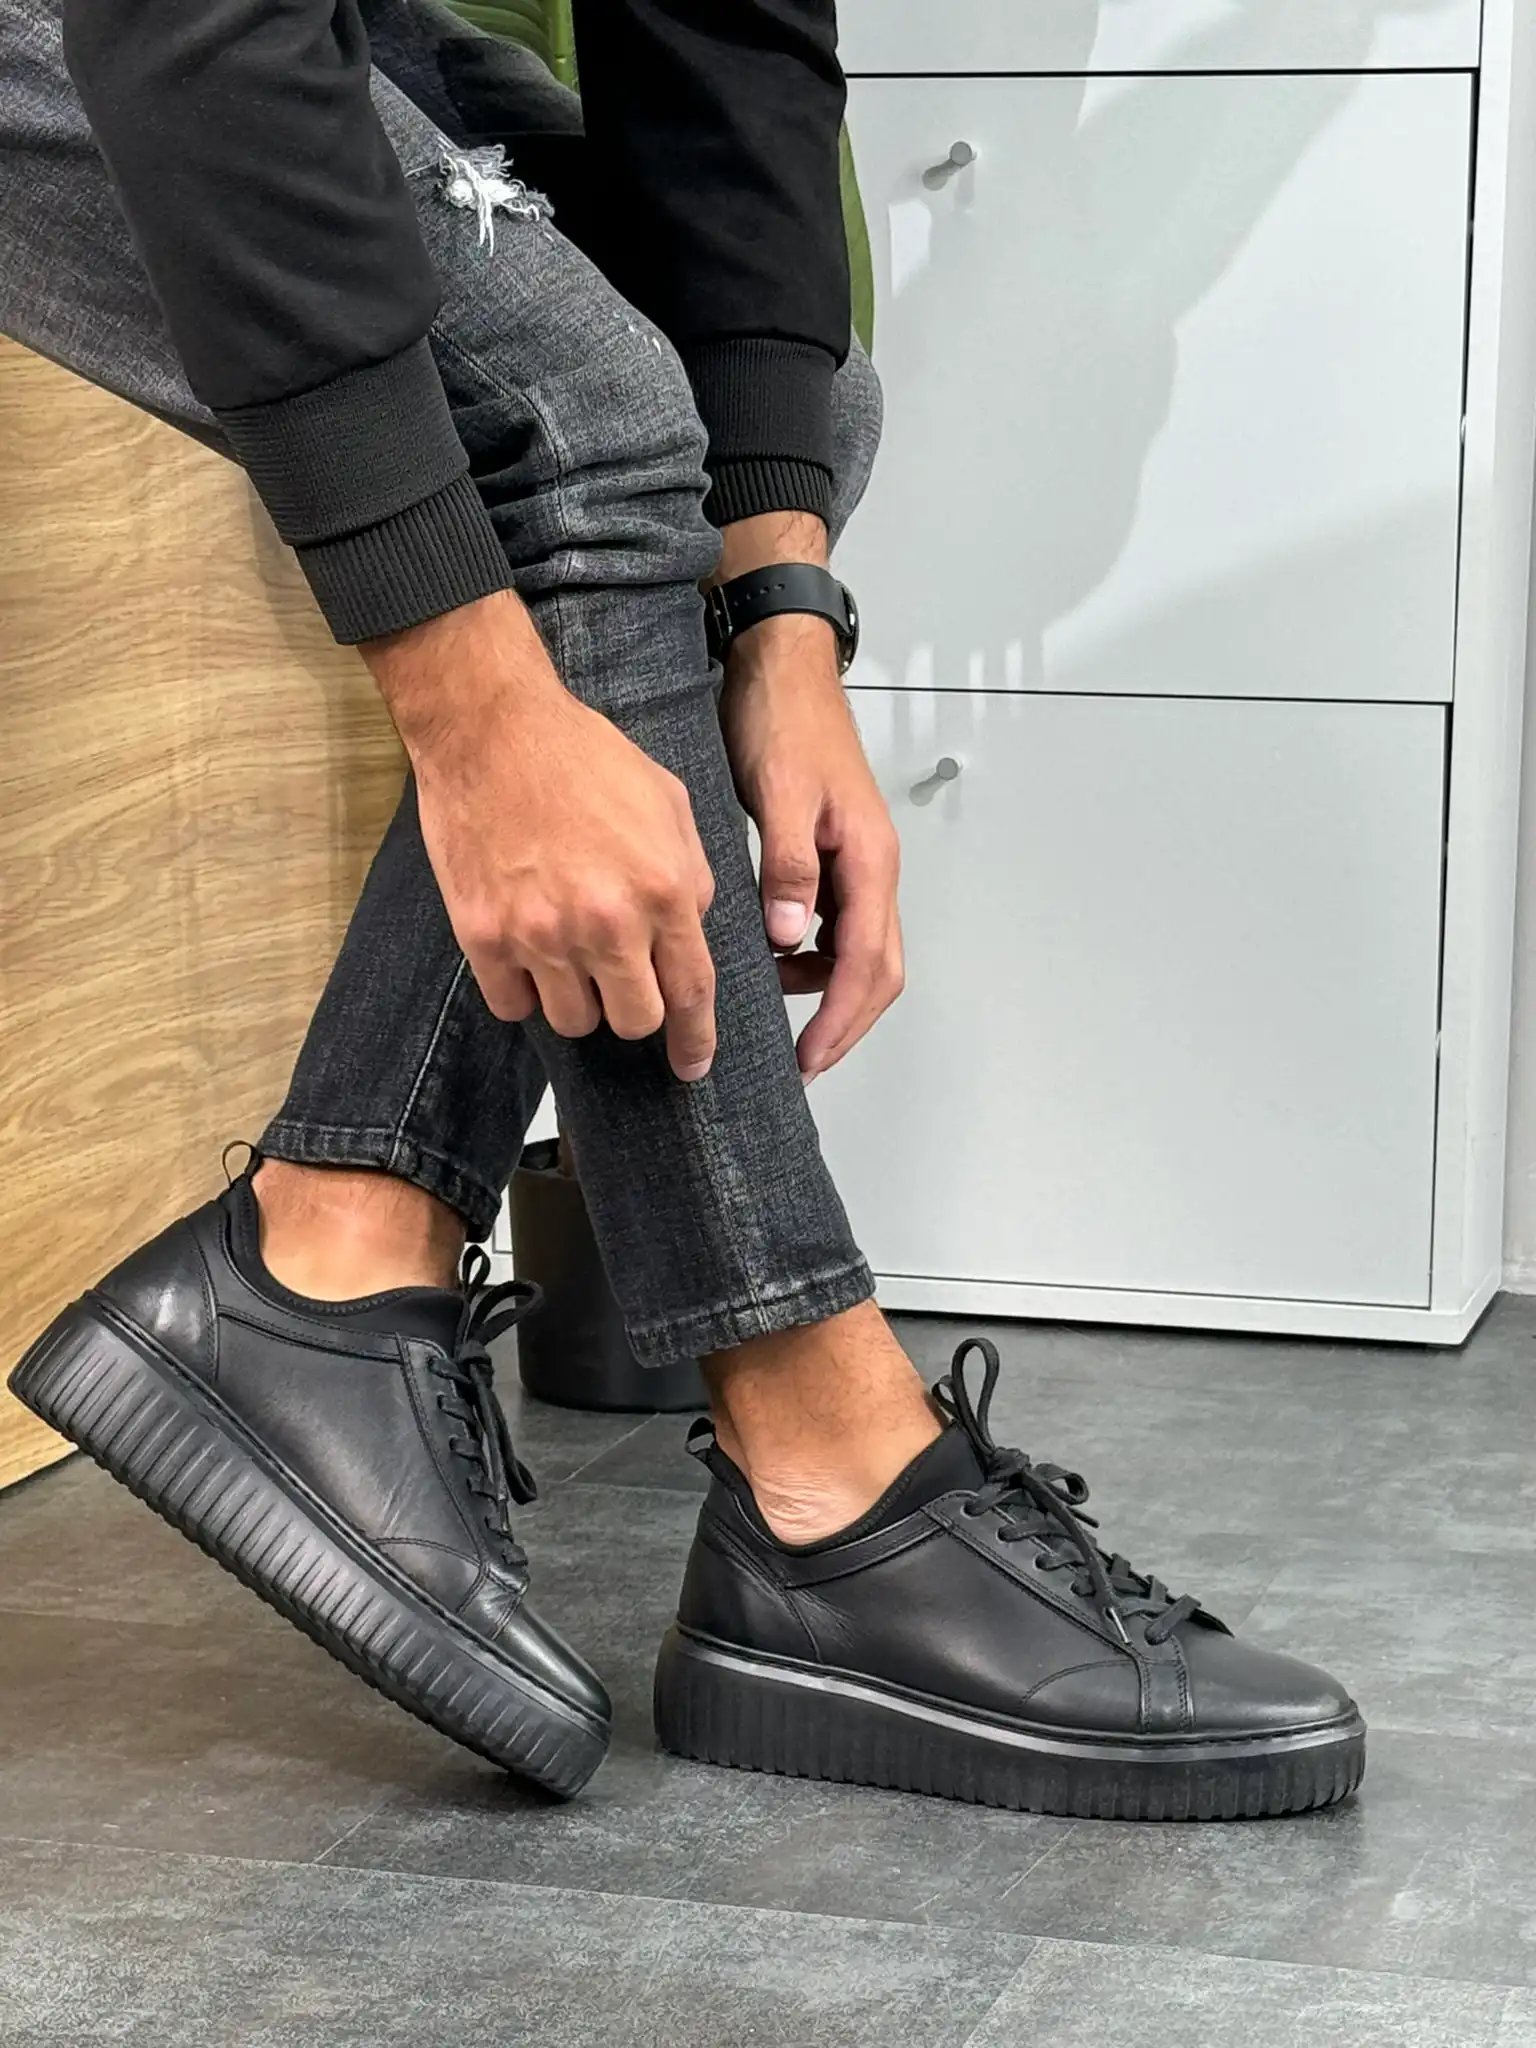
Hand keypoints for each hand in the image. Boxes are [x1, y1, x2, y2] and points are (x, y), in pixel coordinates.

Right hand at [362, 590, 716, 1080]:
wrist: (491, 727)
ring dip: (578, 998)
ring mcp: (540, 935)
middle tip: (619, 977)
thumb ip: (691, 877)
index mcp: (663, 891)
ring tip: (568, 951)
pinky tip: (525, 952)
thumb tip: (692, 932)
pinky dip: (523, 992)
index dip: (696, 1040)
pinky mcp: (483, 937)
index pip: (691, 994)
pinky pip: (513, 1006)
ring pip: (574, 1022)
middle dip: (634, 1008)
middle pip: (634, 1022)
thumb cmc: (584, 757)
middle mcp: (606, 923)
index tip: (692, 1065)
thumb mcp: (669, 805)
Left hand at [720, 606, 903, 1081]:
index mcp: (870, 859)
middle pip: (877, 970)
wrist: (781, 668)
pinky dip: (809, 956)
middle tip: (802, 1063)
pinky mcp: (833, 857)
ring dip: (826, 992)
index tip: (810, 1058)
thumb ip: (787, 866)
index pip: (868, 963)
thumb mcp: (780, 793)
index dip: (841, 1018)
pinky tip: (772, 961)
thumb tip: (788, 936)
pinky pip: (833, 925)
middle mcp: (872, 868)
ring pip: (858, 951)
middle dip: (844, 1023)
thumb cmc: (783, 721)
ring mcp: (856, 864)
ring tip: (778, 1020)